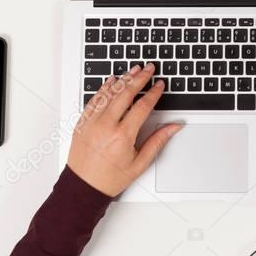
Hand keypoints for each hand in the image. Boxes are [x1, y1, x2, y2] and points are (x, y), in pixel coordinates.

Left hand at [67, 63, 183, 196]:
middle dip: (140, 78)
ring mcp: (92, 122)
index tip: (159, 85)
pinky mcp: (82, 122)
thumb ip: (158, 141)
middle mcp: (106, 126)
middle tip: (149, 68)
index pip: (142, 106)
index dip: (153, 93)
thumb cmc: (109, 178)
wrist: (83, 187)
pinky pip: (94, 99)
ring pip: (109, 93)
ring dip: (123, 79)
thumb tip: (173, 127)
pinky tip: (111, 80)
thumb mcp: (140, 163)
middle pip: (126, 93)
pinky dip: (103, 88)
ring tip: (134, 70)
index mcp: (122, 136)